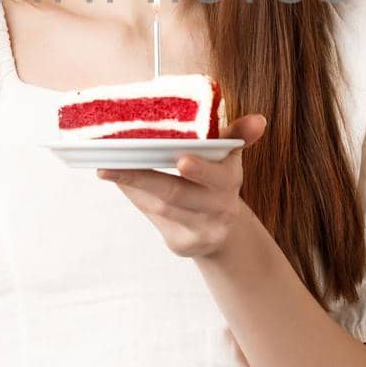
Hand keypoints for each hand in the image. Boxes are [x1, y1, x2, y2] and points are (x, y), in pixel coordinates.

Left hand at [95, 114, 268, 258]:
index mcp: (231, 179)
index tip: (182, 161)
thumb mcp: (229, 157)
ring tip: (107, 168)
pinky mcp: (184, 245)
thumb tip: (258, 121)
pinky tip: (119, 183)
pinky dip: (137, 200)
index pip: (218, 174)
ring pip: (161, 207)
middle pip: (178, 193)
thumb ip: (237, 135)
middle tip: (112, 165)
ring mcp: (203, 230)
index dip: (202, 169)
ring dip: (132, 186)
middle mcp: (221, 208)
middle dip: (145, 177)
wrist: (222, 231)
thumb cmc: (215, 182)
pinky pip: (156, 221)